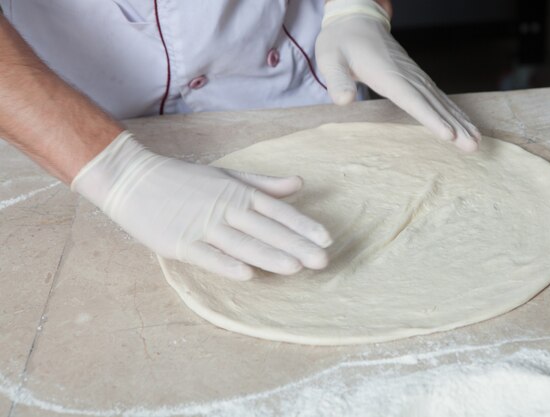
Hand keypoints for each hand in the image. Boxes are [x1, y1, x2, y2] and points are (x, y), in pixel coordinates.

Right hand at [71, 131, 331, 279]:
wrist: (134, 178)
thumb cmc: (184, 179)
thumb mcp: (228, 176)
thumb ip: (264, 184)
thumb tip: (299, 183)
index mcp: (237, 193)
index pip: (277, 212)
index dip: (303, 226)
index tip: (326, 240)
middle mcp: (225, 208)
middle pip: (266, 230)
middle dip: (296, 246)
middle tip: (322, 262)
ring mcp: (202, 226)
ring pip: (242, 244)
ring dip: (269, 256)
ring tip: (295, 268)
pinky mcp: (180, 243)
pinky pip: (207, 256)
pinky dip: (226, 264)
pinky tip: (247, 275)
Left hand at [316, 0, 480, 150]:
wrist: (355, 21)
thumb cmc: (340, 42)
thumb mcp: (329, 59)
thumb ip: (336, 80)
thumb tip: (343, 100)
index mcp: (387, 74)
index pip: (412, 99)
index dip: (430, 118)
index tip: (448, 135)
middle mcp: (407, 76)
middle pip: (434, 103)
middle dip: (455, 126)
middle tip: (473, 146)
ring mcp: (414, 76)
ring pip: (441, 101)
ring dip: (460, 121)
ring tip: (476, 141)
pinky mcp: (415, 78)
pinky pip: (438, 97)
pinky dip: (453, 112)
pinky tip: (464, 124)